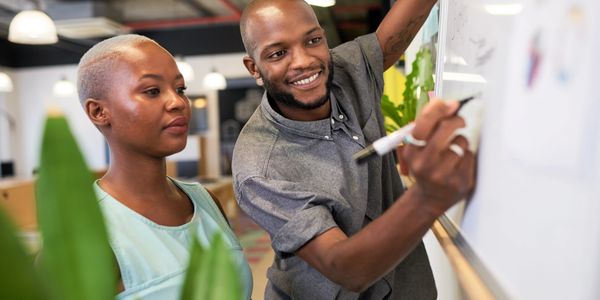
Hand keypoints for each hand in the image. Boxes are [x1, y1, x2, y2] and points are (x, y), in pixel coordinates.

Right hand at [400, 99, 475, 214]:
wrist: (430, 198)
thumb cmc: (425, 166)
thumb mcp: (418, 148)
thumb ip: (428, 126)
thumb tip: (447, 103)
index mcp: (412, 152)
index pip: (423, 124)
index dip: (438, 109)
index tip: (450, 103)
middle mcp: (425, 164)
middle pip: (445, 129)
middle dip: (456, 120)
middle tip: (459, 121)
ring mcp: (443, 174)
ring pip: (461, 142)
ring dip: (461, 142)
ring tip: (454, 152)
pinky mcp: (460, 181)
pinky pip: (470, 156)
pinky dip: (467, 156)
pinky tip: (459, 164)